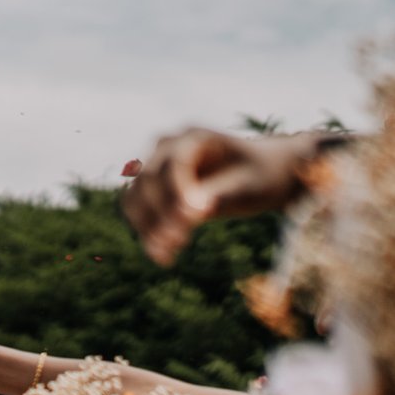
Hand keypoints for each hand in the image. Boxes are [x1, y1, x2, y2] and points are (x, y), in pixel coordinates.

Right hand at [121, 128, 328, 265]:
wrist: (259, 176)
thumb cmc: (259, 176)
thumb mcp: (248, 185)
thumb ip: (219, 195)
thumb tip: (191, 213)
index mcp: (194, 137)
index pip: (173, 164)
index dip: (177, 193)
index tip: (195, 219)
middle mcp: (167, 149)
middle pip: (147, 181)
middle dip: (160, 213)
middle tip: (180, 241)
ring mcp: (156, 169)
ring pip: (134, 199)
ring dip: (147, 227)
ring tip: (169, 252)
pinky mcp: (152, 192)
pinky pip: (138, 214)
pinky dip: (146, 235)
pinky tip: (164, 256)